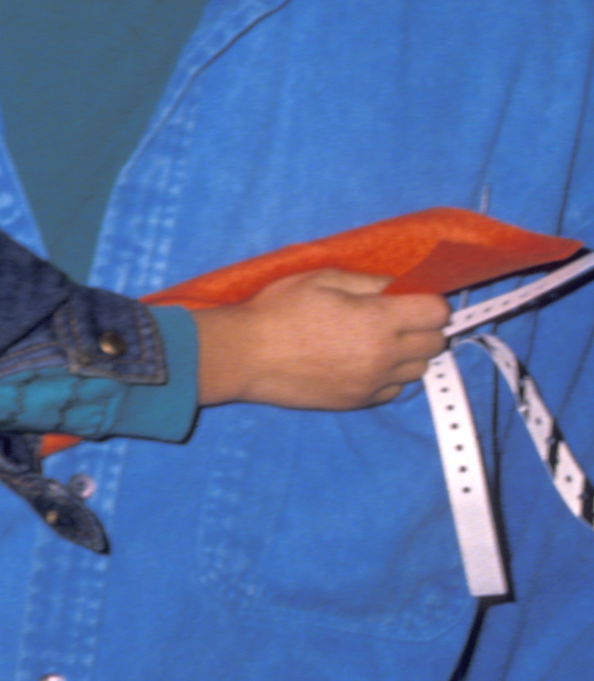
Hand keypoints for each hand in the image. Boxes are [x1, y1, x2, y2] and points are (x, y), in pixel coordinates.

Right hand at [195, 269, 448, 409]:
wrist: (243, 355)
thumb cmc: (277, 311)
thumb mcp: (321, 279)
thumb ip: (368, 282)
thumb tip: (398, 288)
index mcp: (377, 320)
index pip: (437, 312)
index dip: (427, 301)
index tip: (410, 299)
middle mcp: (383, 355)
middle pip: (435, 343)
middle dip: (422, 327)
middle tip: (395, 319)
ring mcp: (372, 383)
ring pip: (419, 370)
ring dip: (408, 354)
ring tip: (378, 343)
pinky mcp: (357, 401)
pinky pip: (394, 390)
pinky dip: (388, 376)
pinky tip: (362, 364)